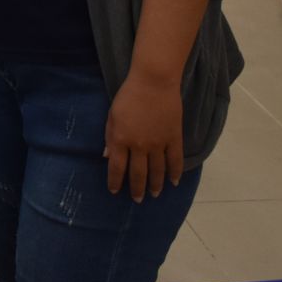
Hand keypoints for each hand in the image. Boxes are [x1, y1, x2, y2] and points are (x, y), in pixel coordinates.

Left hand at [104, 72, 183, 201]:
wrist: (153, 82)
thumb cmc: (128, 96)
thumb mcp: (112, 115)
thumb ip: (109, 137)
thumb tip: (106, 157)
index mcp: (120, 139)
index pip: (117, 168)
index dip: (115, 181)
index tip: (115, 191)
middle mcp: (139, 146)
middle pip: (138, 174)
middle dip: (137, 189)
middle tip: (138, 199)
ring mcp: (158, 143)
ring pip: (157, 171)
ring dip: (156, 185)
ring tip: (154, 194)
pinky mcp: (174, 138)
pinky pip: (175, 160)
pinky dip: (175, 173)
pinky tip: (174, 182)